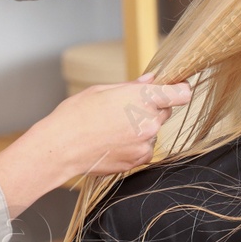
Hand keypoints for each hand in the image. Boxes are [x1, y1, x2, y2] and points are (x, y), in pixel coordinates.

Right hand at [0, 73, 192, 213]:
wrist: (60, 148)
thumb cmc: (76, 115)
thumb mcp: (103, 90)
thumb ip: (133, 87)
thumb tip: (151, 80)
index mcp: (143, 98)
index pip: (181, 94)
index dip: (181, 90)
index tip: (178, 88)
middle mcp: (149, 122)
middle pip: (165, 112)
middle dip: (152, 109)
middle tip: (126, 109)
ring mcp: (144, 144)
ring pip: (152, 132)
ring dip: (141, 129)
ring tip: (112, 128)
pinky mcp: (137, 161)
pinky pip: (144, 149)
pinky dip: (134, 145)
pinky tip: (113, 142)